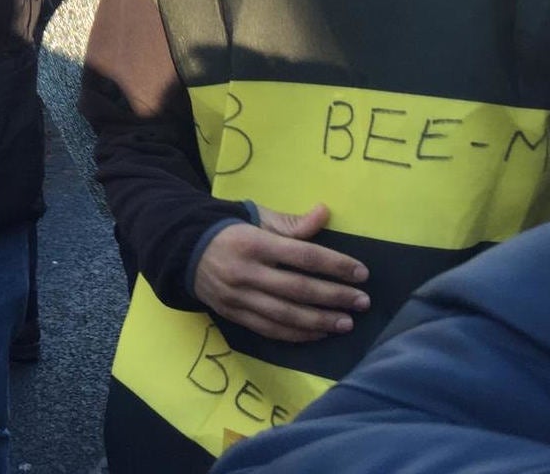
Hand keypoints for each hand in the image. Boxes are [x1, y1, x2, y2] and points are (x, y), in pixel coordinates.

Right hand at [192, 203, 369, 342]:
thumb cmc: (231, 231)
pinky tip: (319, 333)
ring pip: (286, 315)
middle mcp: (246, 272)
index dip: (334, 265)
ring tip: (347, 322)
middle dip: (334, 296)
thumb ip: (291, 223)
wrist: (187, 251)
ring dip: (320, 321)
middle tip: (362, 301)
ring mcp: (239, 297)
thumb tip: (324, 214)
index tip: (361, 273)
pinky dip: (297, 334)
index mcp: (254, 242)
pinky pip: (271, 330)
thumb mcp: (257, 218)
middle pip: (298, 289)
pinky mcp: (235, 315)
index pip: (302, 255)